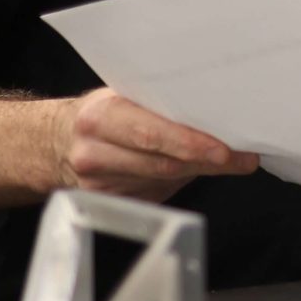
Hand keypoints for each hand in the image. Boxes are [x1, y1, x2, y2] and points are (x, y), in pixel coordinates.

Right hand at [52, 87, 257, 202]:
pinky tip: (197, 170)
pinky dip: (180, 182)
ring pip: (163, 180)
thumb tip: (216, 116)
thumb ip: (158, 107)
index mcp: (100, 116)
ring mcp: (99, 183)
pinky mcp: (108, 202)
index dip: (190, 143)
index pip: (151, 133)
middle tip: (244, 158)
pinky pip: (154, 193)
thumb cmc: (102, 113)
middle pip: (162, 163)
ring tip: (232, 161)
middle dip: (208, 161)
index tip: (225, 149)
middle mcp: (95, 152)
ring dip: (200, 171)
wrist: (56, 141)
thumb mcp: (121, 98)